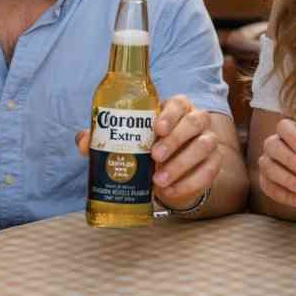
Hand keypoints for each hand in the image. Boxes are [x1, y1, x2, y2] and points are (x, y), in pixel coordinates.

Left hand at [75, 95, 221, 209]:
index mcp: (176, 109)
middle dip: (175, 140)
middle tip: (154, 157)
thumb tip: (82, 141)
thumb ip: (105, 139)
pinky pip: (209, 171)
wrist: (168, 173)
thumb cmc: (146, 149)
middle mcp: (196, 120)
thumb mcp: (126, 142)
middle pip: (196, 121)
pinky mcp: (213, 163)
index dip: (170, 114)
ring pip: (204, 145)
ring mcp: (208, 141)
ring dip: (181, 164)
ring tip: (158, 181)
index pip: (179, 102)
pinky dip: (190, 183)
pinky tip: (170, 192)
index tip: (157, 128)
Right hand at [257, 118, 295, 207]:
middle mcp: (276, 144)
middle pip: (272, 146)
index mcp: (294, 132)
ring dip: (285, 179)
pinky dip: (282, 196)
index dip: (291, 136)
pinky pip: (268, 187)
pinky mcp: (267, 181)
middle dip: (289, 159)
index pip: (283, 126)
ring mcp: (269, 163)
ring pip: (267, 167)